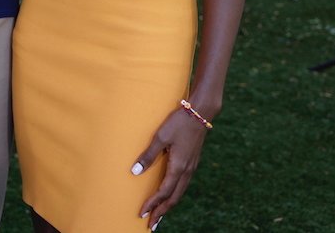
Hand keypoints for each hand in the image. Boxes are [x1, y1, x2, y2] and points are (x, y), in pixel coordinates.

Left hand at [130, 105, 209, 229]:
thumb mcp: (160, 137)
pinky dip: (175, 195)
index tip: (142, 214)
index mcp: (179, 167)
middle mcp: (187, 171)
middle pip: (173, 198)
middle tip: (151, 224)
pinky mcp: (192, 163)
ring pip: (180, 193)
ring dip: (169, 205)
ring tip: (159, 214)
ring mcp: (191, 168)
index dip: (152, 204)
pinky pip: (183, 185)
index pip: (163, 192)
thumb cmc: (177, 123)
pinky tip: (169, 196)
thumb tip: (135, 172)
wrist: (199, 113)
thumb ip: (148, 155)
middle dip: (162, 212)